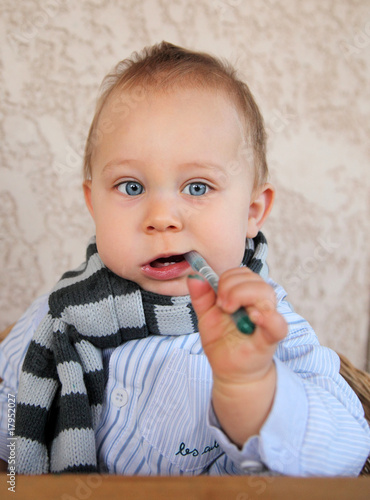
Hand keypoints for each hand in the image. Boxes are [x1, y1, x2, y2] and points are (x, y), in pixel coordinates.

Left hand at [187, 268, 287, 443]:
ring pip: (266, 293)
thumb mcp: (206, 317)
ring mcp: (267, 320)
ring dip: (244, 295)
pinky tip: (254, 317)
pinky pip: (278, 324)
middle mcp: (260, 304)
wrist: (230, 372)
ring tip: (229, 310)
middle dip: (232, 286)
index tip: (216, 296)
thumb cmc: (222, 342)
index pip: (243, 274)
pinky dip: (268, 317)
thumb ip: (201, 297)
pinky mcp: (270, 338)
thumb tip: (195, 276)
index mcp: (246, 296)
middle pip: (255, 279)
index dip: (228, 278)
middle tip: (221, 304)